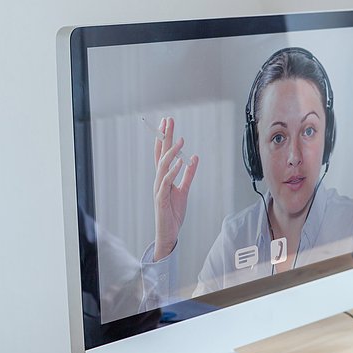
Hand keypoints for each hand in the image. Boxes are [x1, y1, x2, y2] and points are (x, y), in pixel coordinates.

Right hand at [152, 117, 198, 260]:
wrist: (169, 232)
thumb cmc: (173, 212)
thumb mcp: (184, 190)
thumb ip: (188, 175)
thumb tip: (193, 158)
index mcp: (163, 177)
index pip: (162, 154)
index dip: (164, 138)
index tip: (166, 123)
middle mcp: (158, 180)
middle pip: (160, 155)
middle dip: (164, 137)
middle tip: (168, 120)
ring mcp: (158, 188)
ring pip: (163, 166)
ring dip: (172, 151)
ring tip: (181, 139)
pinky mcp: (161, 198)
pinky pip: (166, 182)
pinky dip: (174, 171)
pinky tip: (181, 161)